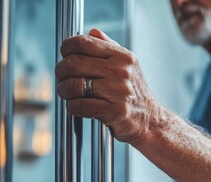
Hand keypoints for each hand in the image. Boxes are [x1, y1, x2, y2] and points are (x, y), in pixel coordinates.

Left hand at [55, 28, 161, 143]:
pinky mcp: (113, 112)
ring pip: (74, 86)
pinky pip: (80, 106)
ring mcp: (118, 92)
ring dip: (64, 90)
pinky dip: (72, 106)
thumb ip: (110, 47)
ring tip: (66, 92)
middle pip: (75, 64)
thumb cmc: (134, 92)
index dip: (67, 47)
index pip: (84, 43)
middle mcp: (121, 72)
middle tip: (61, 77)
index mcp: (122, 57)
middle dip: (61, 71)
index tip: (65, 54)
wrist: (149, 119)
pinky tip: (75, 106)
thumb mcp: (128, 65)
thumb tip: (92, 32)